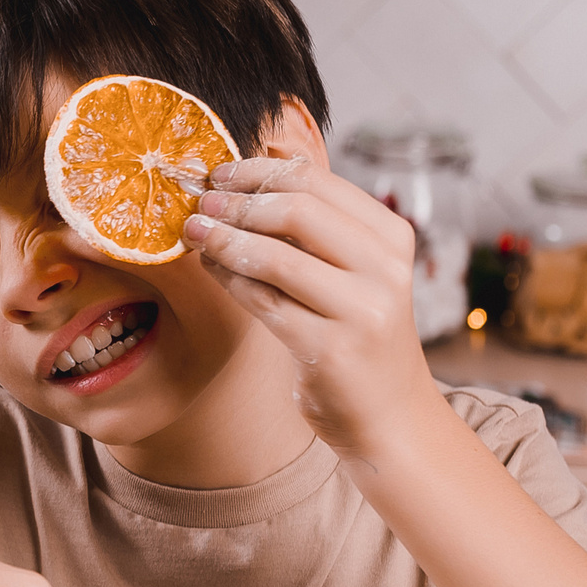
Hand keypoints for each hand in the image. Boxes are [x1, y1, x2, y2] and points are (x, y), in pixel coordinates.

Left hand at [180, 158, 441, 454]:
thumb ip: (314, 234)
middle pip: (297, 211)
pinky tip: (211, 268)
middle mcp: (385, 269)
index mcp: (392, 237)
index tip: (221, 173)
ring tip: (194, 233)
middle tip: (201, 204)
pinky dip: (229, 279)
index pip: (319, 182)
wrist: (390, 415)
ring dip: (224, 240)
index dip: (260, 171)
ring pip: (275, 257)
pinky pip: (263, 302)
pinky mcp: (330, 349)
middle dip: (238, 203)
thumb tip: (238, 188)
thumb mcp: (355, 274)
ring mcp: (361, 310)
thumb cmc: (359, 335)